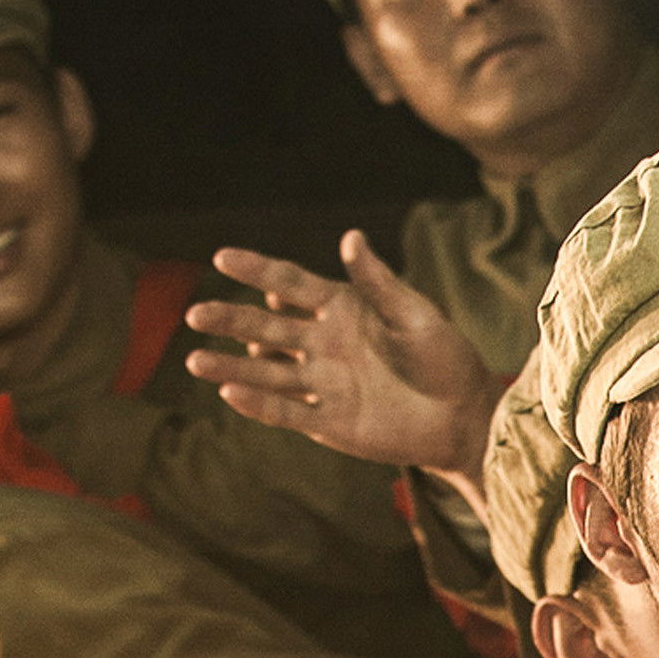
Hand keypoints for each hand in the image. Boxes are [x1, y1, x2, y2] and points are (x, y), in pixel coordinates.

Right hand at [189, 231, 505, 476]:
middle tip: (197, 313)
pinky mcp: (327, 420)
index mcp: (342, 308)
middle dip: (232, 318)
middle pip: (267, 325)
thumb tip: (350, 237)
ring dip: (232, 365)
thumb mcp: (414, 315)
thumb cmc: (444, 357)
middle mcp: (323, 342)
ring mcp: (322, 382)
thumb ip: (379, 282)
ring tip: (196, 360)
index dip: (258, 270)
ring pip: (266, 370)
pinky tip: (231, 393)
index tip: (223, 256)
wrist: (462, 415)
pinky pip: (286, 411)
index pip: (290, 283)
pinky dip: (260, 404)